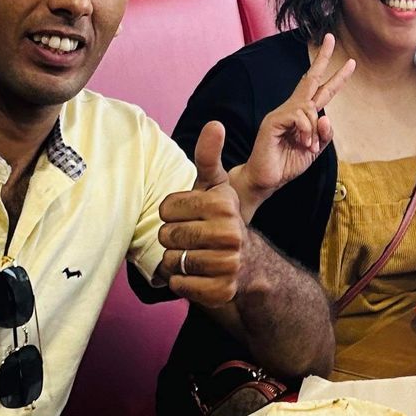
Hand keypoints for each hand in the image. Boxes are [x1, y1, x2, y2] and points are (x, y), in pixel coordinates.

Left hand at [157, 122, 247, 305]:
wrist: (248, 263)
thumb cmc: (220, 219)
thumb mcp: (214, 187)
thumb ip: (209, 156)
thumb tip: (215, 124)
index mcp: (224, 205)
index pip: (167, 208)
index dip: (171, 213)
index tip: (187, 215)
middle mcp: (230, 235)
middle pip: (168, 236)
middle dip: (171, 239)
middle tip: (189, 238)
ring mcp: (228, 265)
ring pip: (172, 262)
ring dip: (175, 261)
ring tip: (193, 255)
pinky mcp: (222, 291)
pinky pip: (179, 285)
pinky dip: (180, 282)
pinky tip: (196, 274)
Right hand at [231, 34, 354, 216]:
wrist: (267, 180)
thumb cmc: (287, 165)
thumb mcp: (314, 151)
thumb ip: (324, 135)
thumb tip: (327, 117)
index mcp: (303, 116)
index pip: (320, 91)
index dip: (335, 76)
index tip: (350, 62)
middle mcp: (292, 110)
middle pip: (310, 79)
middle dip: (323, 59)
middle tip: (332, 38)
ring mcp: (281, 113)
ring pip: (309, 107)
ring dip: (314, 130)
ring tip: (307, 147)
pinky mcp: (273, 121)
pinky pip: (299, 117)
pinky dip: (306, 132)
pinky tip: (302, 144)